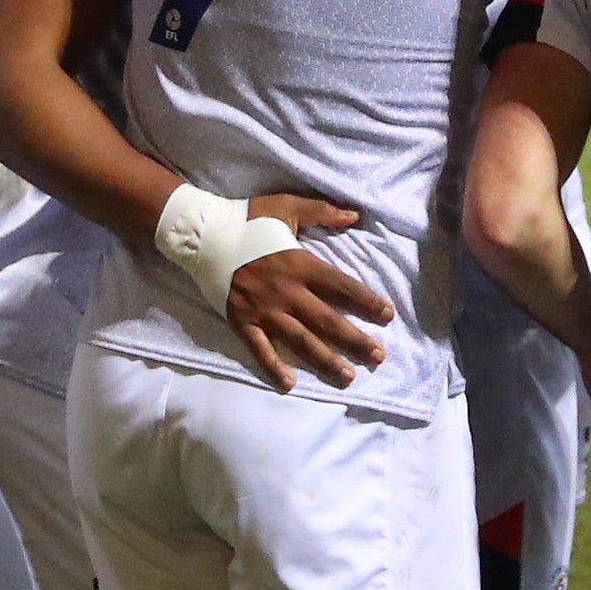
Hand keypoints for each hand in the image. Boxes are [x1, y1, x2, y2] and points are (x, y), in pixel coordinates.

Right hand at [227, 193, 388, 392]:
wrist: (203, 235)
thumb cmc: (247, 219)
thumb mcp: (286, 205)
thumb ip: (322, 211)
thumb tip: (355, 216)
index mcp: (300, 264)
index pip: (341, 286)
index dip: (366, 301)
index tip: (387, 315)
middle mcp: (286, 291)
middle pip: (327, 321)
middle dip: (356, 340)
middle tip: (378, 357)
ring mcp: (264, 310)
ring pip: (300, 341)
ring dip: (326, 360)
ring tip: (348, 376)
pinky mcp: (242, 322)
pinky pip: (261, 349)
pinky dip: (274, 368)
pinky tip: (291, 384)